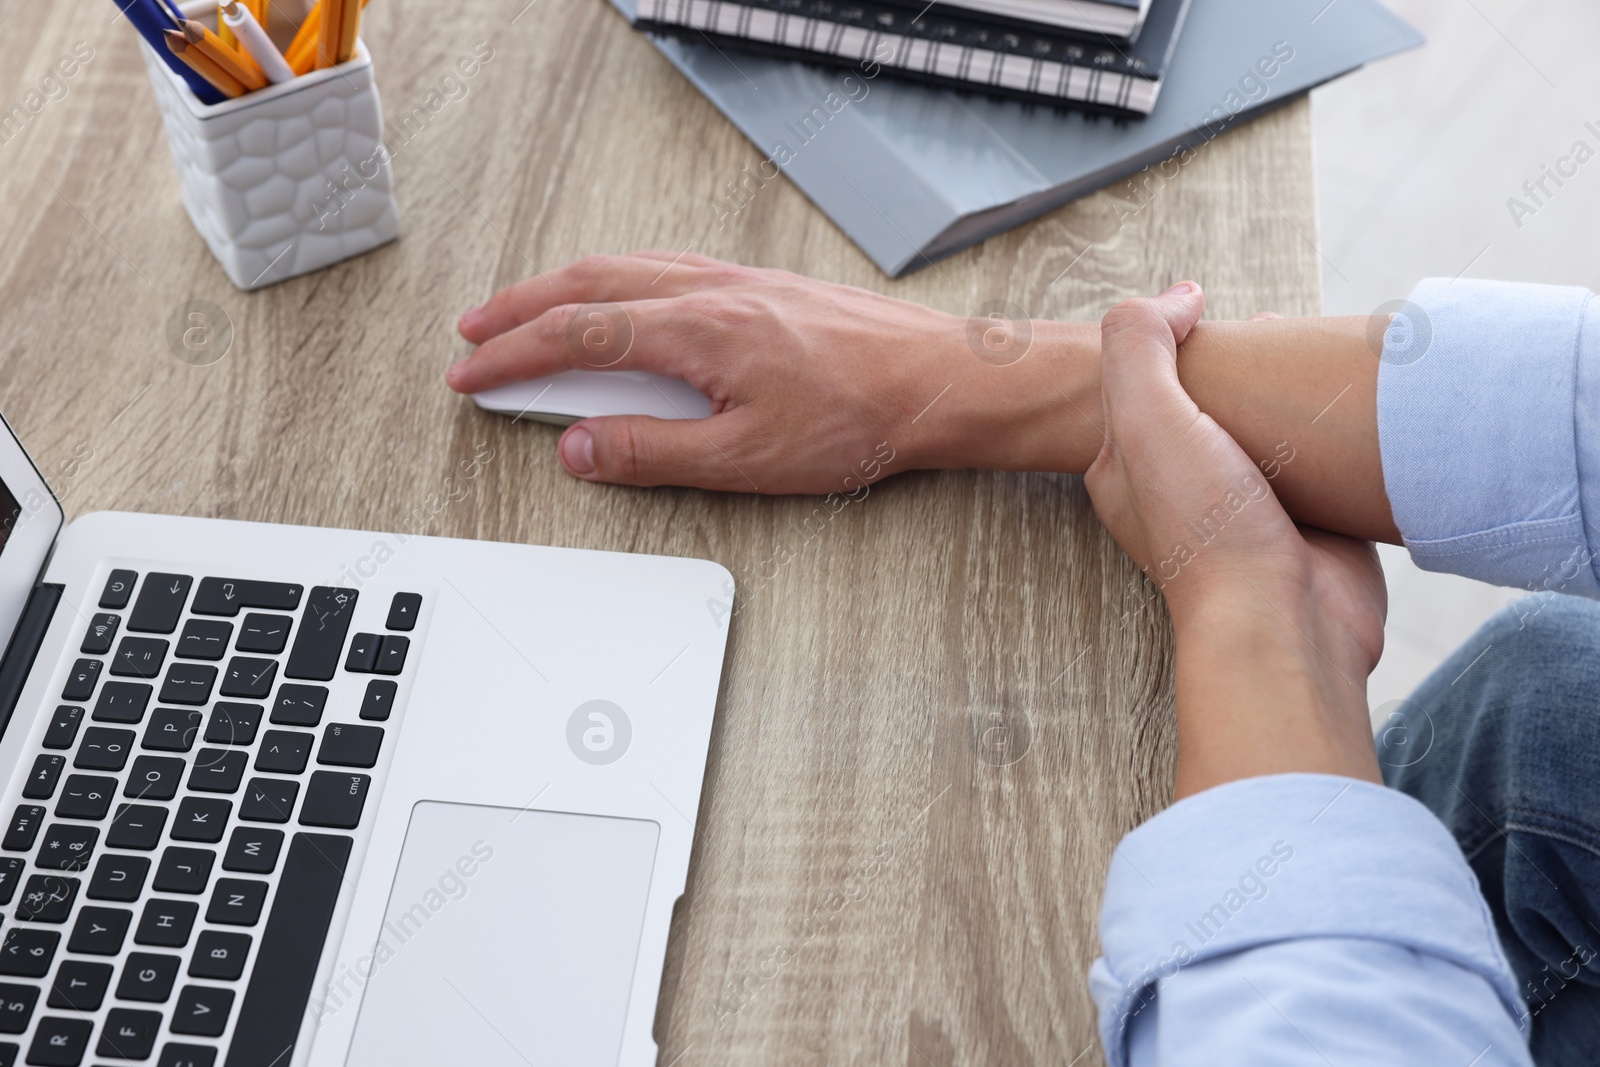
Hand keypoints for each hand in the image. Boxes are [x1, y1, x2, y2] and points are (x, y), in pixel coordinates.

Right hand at [448, 252, 1101, 491]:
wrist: (935, 380)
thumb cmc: (858, 420)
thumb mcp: (744, 459)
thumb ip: (652, 451)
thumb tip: (579, 447)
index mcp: (694, 330)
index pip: (575, 336)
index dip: (512, 356)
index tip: (470, 375)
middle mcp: (707, 290)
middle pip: (586, 287)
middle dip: (518, 310)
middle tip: (472, 335)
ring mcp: (733, 281)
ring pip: (622, 269)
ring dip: (561, 290)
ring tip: (524, 313)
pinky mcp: (757, 286)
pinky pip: (661, 266)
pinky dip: (613, 280)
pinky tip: (617, 298)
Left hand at [1083, 284, 1385, 795]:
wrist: (1284, 622)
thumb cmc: (1205, 527)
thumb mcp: (1146, 418)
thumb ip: (1139, 343)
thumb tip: (1182, 296)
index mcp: (1128, 465)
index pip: (1144, 379)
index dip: (1176, 337)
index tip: (1216, 317)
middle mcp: (1183, 485)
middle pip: (1212, 400)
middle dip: (1242, 363)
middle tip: (1277, 335)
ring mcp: (1247, 505)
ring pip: (1270, 427)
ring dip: (1294, 393)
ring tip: (1320, 356)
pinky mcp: (1310, 521)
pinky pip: (1323, 461)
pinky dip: (1338, 432)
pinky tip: (1355, 408)